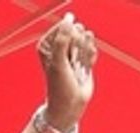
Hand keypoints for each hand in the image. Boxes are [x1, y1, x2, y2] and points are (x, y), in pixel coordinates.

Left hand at [38, 14, 96, 129]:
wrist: (69, 106)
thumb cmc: (59, 88)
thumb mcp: (58, 63)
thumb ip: (62, 39)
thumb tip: (69, 18)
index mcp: (47, 44)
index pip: (64, 26)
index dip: (68, 41)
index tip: (65, 58)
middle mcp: (59, 45)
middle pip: (76, 30)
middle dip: (77, 47)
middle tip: (70, 64)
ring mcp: (71, 50)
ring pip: (85, 39)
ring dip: (84, 54)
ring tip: (76, 68)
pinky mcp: (83, 56)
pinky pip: (92, 48)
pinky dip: (90, 58)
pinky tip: (83, 69)